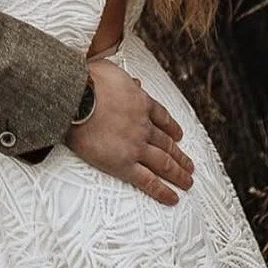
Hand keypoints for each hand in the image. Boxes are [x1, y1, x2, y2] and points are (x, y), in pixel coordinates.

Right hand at [65, 58, 193, 205]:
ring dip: (178, 173)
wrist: (76, 98)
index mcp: (141, 102)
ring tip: (188, 181)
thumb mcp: (110, 70)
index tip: (179, 135)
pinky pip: (148, 181)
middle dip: (180, 155)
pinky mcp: (124, 164)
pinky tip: (173, 198)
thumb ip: (124, 78)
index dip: (172, 127)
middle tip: (190, 166)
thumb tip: (135, 82)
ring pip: (164, 163)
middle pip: (167, 143)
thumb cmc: (88, 81)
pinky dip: (162, 191)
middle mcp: (143, 126)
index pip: (162, 117)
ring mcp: (136, 146)